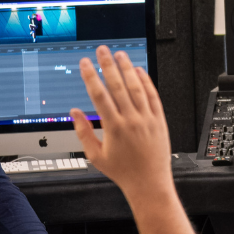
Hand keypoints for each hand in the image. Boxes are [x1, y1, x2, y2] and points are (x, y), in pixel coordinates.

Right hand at [71, 46, 172, 197]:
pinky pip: (152, 96)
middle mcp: (131, 120)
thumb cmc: (123, 171)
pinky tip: (139, 71)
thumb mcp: (96, 156)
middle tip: (102, 51)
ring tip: (120, 55)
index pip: (99, 96)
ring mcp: (147, 119)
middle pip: (118, 86)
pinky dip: (146, 82)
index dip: (91, 77)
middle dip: (107, 66)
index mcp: (113, 128)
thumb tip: (74, 113)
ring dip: (127, 69)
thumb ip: (83, 132)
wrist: (149, 182)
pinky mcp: (159, 120)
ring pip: (136, 87)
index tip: (85, 64)